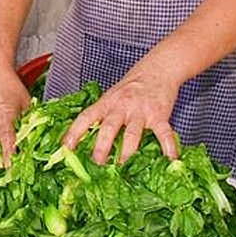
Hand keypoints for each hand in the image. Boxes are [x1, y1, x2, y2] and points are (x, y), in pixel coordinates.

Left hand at [61, 67, 179, 164]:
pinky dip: (167, 146)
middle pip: (108, 126)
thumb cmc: (131, 87)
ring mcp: (140, 110)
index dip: (74, 132)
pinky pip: (163, 132)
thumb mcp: (111, 97)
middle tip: (97, 162)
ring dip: (126, 151)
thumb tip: (87, 142)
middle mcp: (121, 106)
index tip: (66, 147)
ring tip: (122, 166)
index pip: (86, 117)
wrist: (157, 69)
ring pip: (132, 132)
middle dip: (102, 146)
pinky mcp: (159, 114)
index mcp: (106, 103)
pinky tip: (169, 159)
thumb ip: (102, 116)